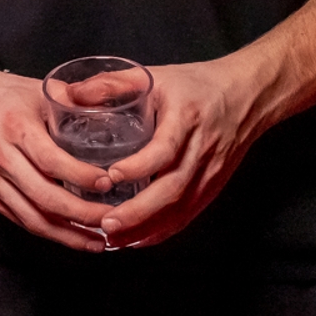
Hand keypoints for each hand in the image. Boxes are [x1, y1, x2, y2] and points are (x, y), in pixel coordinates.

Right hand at [0, 69, 118, 252]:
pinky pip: (20, 219)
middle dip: (82, 215)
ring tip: (97, 241)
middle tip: (111, 218)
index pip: (52, 161)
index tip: (108, 182)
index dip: (82, 177)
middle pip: (45, 198)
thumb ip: (74, 101)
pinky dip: (47, 232)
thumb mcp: (38, 89)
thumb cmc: (1, 94)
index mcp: (16, 129)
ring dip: (67, 235)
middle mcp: (2, 158)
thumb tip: (113, 109)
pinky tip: (69, 236)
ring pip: (32, 218)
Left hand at [93, 56, 269, 249]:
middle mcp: (202, 149)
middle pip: (173, 188)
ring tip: (113, 239)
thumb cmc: (195, 84)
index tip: (111, 176)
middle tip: (106, 223)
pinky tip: (137, 240)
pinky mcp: (212, 187)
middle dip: (138, 211)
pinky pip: (188, 215)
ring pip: (180, 208)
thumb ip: (111, 83)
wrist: (246, 96)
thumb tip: (69, 95)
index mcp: (186, 118)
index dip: (139, 165)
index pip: (165, 148)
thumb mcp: (154, 75)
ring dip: (147, 227)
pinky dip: (162, 231)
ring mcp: (210, 172)